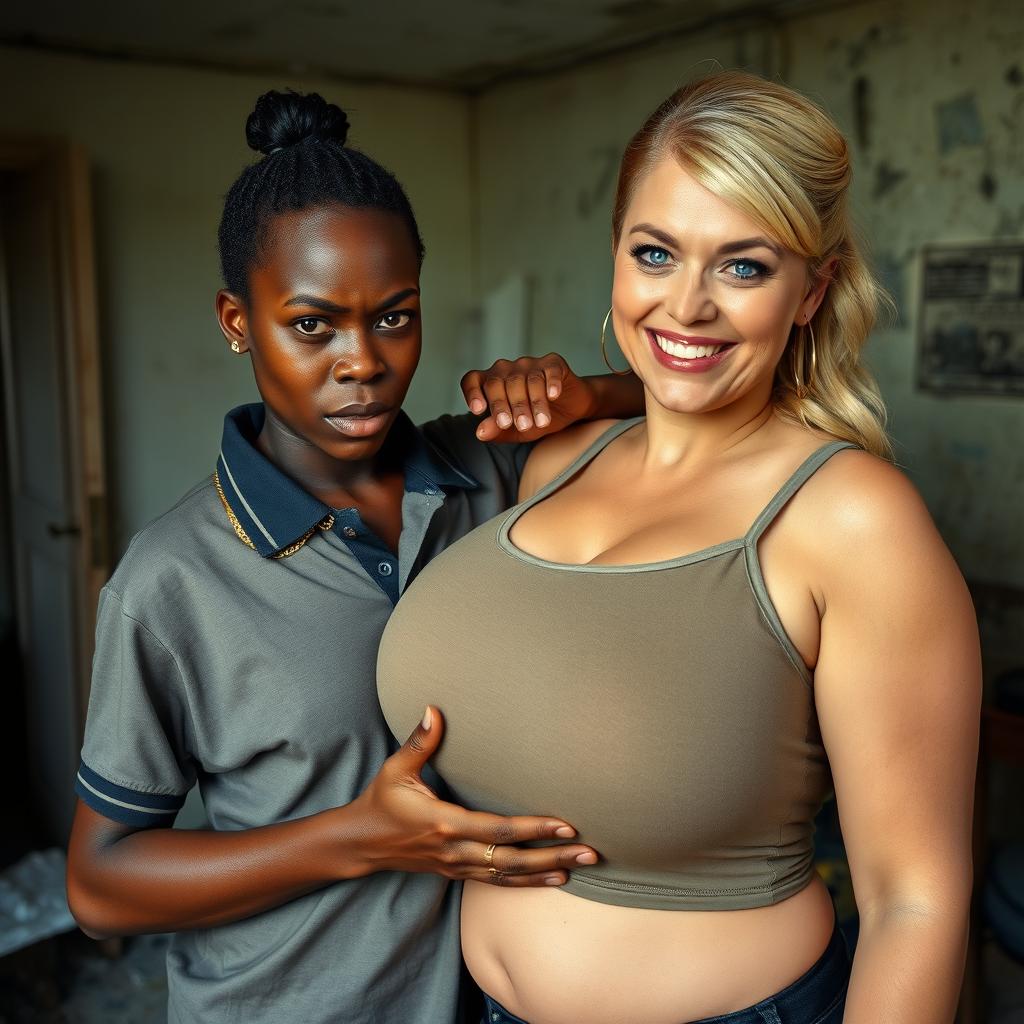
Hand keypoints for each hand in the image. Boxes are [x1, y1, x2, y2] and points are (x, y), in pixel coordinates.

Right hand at [346, 707, 597, 885]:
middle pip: (512, 858)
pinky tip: (553, 879)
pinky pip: (497, 881)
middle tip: (591, 852)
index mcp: (445, 822)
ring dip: (546, 871)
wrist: (360, 844)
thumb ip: (419, 742)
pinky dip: (527, 883)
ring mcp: (457, 865)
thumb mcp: (395, 769)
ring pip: (508, 874)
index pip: (498, 829)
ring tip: (581, 866)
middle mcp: (455, 849)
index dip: (533, 829)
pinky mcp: (456, 872)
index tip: (565, 825)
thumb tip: (433, 709)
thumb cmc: (381, 801)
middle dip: (553, 855)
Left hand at [461, 354, 599, 441]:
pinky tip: (553, 396)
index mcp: (491, 383)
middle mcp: (507, 369)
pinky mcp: (553, 363)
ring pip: (526, 380)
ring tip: (541, 423)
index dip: (471, 393)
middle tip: (519, 425)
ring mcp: (529, 364)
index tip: (478, 411)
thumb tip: (480, 433)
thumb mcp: (515, 431)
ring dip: (533, 403)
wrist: (571, 411)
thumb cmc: (537, 418)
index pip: (472, 380)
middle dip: (507, 406)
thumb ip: (498, 431)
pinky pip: (549, 371)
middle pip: (498, 382)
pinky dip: (551, 383)